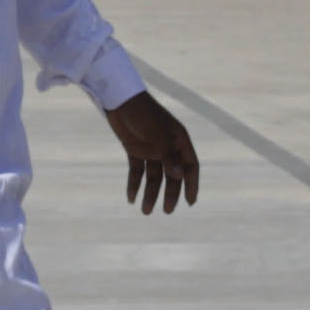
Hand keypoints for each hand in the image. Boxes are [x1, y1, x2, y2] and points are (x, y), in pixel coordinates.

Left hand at [104, 89, 200, 216]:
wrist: (118, 98)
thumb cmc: (143, 113)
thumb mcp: (157, 135)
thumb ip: (168, 155)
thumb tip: (179, 176)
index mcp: (179, 140)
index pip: (190, 167)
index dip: (191, 184)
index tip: (189, 203)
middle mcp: (167, 146)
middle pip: (172, 175)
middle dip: (170, 194)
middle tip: (166, 211)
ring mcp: (151, 149)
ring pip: (154, 176)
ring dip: (150, 193)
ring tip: (145, 211)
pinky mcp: (135, 150)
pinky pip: (137, 171)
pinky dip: (134, 184)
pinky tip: (130, 198)